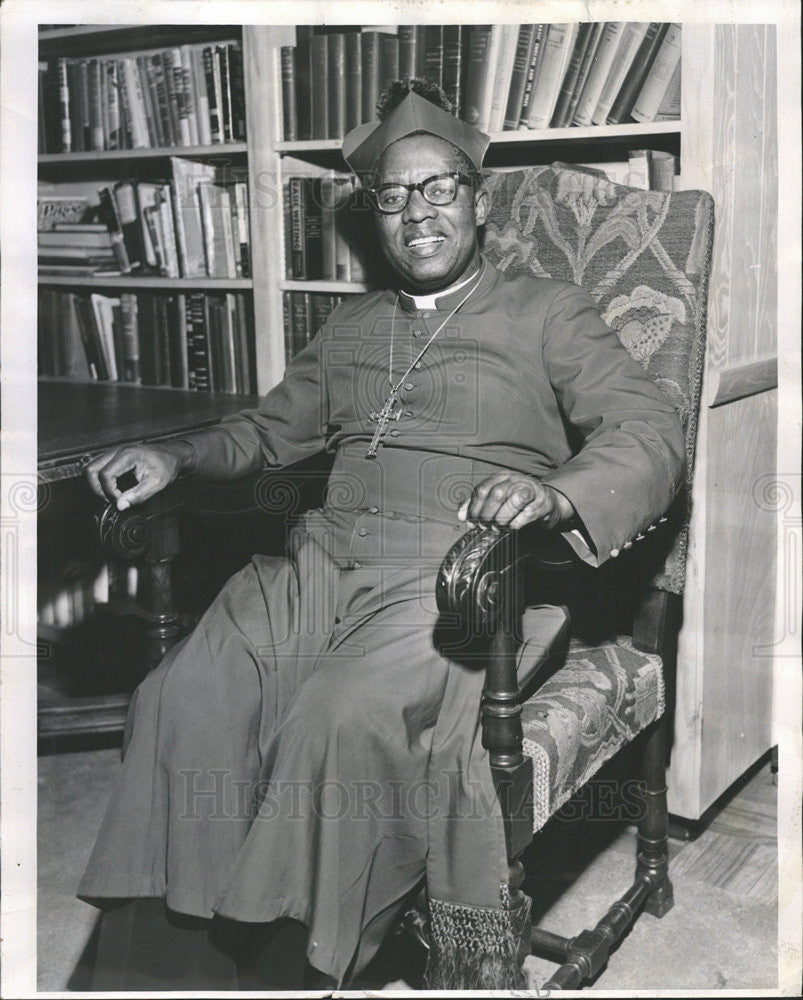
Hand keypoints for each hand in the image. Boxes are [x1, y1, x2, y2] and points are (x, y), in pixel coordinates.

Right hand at [83, 441, 194, 509]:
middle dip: (96, 489)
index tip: (121, 500)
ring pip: (90, 468)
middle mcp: (117, 451)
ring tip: (110, 495)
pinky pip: (96, 468)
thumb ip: (138, 495)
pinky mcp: (112, 457)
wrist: (171, 455)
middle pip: (89, 470)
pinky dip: (98, 480)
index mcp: (128, 456)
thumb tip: (120, 506)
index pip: (105, 475)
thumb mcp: (157, 484)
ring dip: (94, 485)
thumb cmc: (166, 466)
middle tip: (111, 499)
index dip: (110, 492)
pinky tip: (112, 489)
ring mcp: (113, 453)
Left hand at [457, 473, 575, 530]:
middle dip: (486, 513)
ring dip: (500, 519)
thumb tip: (462, 516)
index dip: (473, 508)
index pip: (482, 489)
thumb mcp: (497, 498)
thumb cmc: (517, 500)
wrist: (546, 502)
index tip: (470, 522)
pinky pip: (525, 515)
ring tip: (496, 527)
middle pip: (496, 494)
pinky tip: (511, 527)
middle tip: (483, 526)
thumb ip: (478, 504)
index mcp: (502, 476)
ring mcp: (530, 490)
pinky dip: (514, 524)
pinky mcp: (541, 504)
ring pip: (511, 501)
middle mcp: (516, 480)